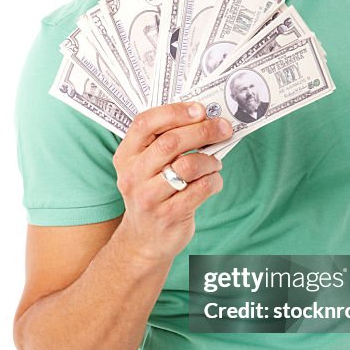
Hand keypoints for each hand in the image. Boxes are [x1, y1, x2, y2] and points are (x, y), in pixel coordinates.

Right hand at [113, 102, 231, 265]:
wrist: (143, 240)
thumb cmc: (152, 193)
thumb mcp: (146, 166)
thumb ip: (165, 142)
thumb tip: (204, 117)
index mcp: (126, 155)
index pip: (146, 123)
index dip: (176, 112)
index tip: (200, 109)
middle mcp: (133, 175)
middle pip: (171, 142)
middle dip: (203, 131)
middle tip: (223, 128)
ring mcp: (149, 197)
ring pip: (188, 165)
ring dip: (210, 160)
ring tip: (214, 163)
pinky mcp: (169, 215)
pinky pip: (201, 189)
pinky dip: (214, 181)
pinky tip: (213, 181)